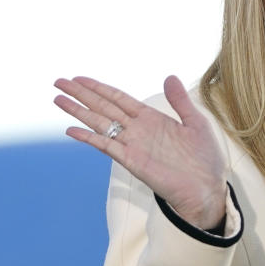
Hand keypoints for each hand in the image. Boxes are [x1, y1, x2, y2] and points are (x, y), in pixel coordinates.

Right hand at [53, 75, 226, 228]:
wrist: (207, 189)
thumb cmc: (205, 159)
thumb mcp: (196, 123)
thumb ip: (181, 101)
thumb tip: (169, 76)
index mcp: (151, 118)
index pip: (118, 98)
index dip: (98, 87)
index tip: (79, 78)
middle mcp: (138, 129)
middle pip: (103, 106)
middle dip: (81, 94)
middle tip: (58, 82)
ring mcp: (133, 145)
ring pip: (100, 123)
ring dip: (78, 111)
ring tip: (57, 99)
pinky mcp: (132, 160)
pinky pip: (106, 146)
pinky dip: (88, 137)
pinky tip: (71, 130)